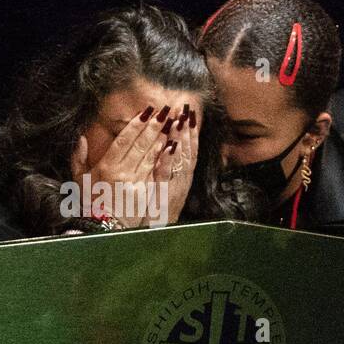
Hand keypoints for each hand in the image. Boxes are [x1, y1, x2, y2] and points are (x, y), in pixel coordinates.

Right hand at [70, 104, 174, 228]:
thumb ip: (78, 158)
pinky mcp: (144, 192)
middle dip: (153, 126)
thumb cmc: (91, 204)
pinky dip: (163, 156)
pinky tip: (169, 146)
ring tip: (170, 124)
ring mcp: (134, 181)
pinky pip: (155, 170)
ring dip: (161, 137)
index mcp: (105, 166)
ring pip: (150, 155)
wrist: (103, 228)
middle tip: (163, 111)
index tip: (146, 111)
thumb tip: (81, 138)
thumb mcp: (80, 180)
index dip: (135, 124)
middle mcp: (121, 171)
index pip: (123, 140)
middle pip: (140, 144)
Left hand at [153, 103, 198, 224]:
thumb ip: (166, 170)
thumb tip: (167, 150)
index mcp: (181, 179)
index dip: (190, 133)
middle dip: (188, 131)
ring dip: (182, 140)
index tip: (190, 114)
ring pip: (181, 161)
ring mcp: (174, 189)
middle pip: (188, 152)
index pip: (188, 151)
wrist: (154, 234)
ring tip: (182, 120)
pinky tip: (169, 146)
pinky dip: (169, 161)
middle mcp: (181, 182)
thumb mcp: (163, 190)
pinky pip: (167, 176)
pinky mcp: (164, 196)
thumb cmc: (154, 212)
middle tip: (188, 110)